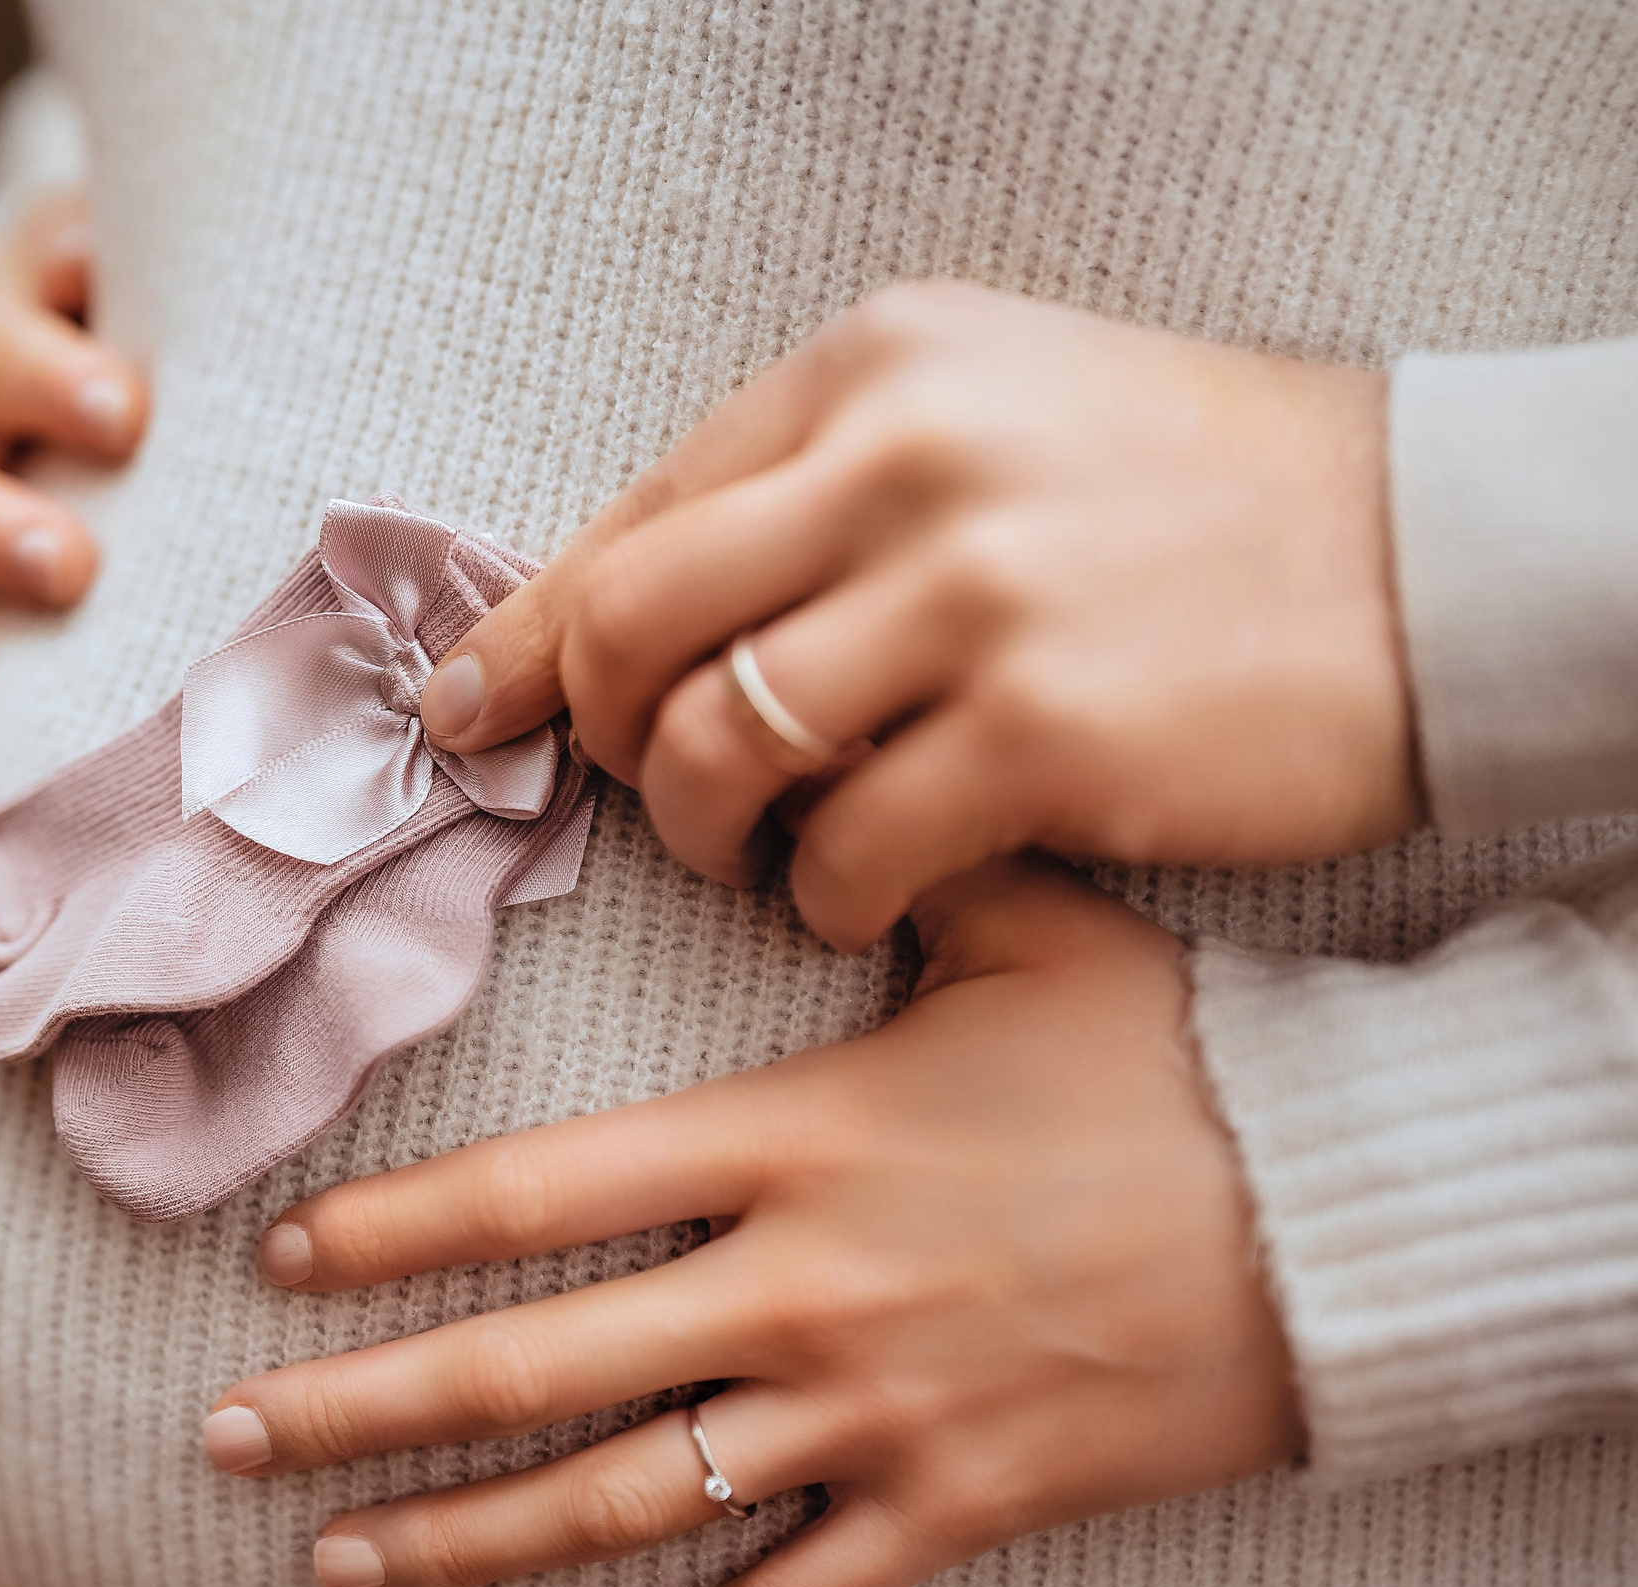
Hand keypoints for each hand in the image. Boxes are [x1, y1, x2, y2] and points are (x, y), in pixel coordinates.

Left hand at [201, 859, 1301, 1586]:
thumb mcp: (1027, 932)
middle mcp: (799, 1288)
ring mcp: (871, 1416)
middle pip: (536, 1364)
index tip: (279, 1256)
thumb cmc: (1171, 1065)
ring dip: (465, 1538)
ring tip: (336, 1562)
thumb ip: (882, 870)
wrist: (1339, 1222)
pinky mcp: (952, 1506)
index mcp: (794, 1139)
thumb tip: (790, 783)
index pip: (539, 1191)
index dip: (390, 1228)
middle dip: (362, 1406)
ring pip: (627, 1500)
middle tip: (224, 1434)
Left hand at [416, 281, 1415, 948]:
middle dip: (608, 742)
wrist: (1434, 562)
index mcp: (875, 367)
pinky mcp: (1044, 735)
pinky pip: (844, 853)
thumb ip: (808, 493)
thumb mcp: (991, 417)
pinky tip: (863, 894)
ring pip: (722, 751)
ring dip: (709, 833)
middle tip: (652, 793)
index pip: (638, 516)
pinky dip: (824, 897)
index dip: (537, 635)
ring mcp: (974, 595)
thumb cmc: (1193, 504)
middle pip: (639, 630)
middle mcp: (905, 459)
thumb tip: (607, 615)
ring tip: (765, 855)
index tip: (474, 714)